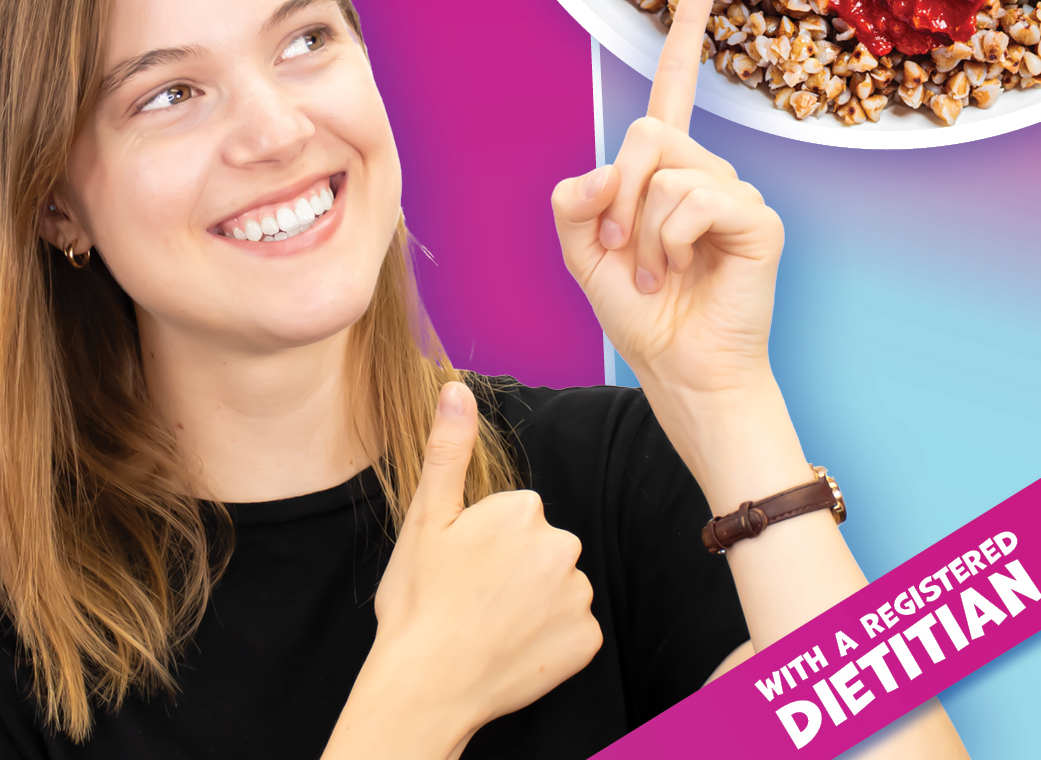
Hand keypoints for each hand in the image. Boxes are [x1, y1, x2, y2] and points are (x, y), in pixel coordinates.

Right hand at [371, 382, 601, 744]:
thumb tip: (456, 387)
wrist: (426, 687)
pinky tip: (516, 647)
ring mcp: (578, 595)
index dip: (487, 540)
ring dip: (535, 601)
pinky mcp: (587, 640)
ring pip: (559, 585)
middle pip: (543, 546)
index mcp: (525, 509)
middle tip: (475, 596)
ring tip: (492, 624)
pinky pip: (574, 627)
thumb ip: (449, 448)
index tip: (463, 566)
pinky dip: (551, 637)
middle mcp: (563, 545)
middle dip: (517, 566)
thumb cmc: (419, 600)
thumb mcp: (426, 517)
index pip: (518, 514)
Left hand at [552, 0, 783, 399]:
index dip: (688, 30)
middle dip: (618, 195)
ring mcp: (734, 191)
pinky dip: (670, 240)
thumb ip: (574, 202)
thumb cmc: (638, 310)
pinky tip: (681, 271)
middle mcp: (705, 168)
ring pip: (666, 170)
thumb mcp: (583, 251)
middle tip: (620, 249)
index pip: (675, 85)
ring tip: (656, 273)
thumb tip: (600, 171)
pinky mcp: (758, 218)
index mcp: (666, 168)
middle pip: (647, 131)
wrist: (678, 367)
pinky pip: (697, 199)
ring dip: (641, 232)